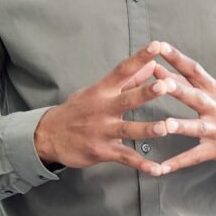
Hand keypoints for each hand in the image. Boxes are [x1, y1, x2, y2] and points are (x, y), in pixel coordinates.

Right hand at [34, 41, 176, 176]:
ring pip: (129, 130)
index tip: (156, 46)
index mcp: (102, 90)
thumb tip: (151, 65)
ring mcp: (103, 131)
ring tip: (166, 128)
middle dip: (146, 93)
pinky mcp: (103, 151)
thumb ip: (128, 80)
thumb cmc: (78, 110)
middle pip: (128, 99)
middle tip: (166, 85)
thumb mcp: (98, 90)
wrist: (49, 135)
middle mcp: (103, 109)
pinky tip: (157, 169)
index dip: (139, 58)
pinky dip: (142, 164)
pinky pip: (125, 158)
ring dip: (148, 129)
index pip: (122, 70)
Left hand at [156, 44, 215, 173]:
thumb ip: (188, 82)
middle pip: (194, 96)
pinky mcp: (215, 149)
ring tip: (163, 126)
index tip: (159, 46)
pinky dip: (177, 163)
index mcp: (213, 90)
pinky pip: (194, 157)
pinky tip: (160, 168)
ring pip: (196, 127)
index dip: (177, 58)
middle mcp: (214, 107)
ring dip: (179, 126)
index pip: (194, 70)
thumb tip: (160, 67)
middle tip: (160, 81)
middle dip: (177, 89)